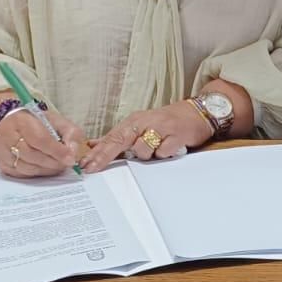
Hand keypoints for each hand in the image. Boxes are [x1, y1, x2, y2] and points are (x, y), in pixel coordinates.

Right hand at [0, 108, 87, 178]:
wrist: (10, 125)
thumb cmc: (35, 123)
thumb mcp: (56, 120)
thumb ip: (70, 132)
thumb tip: (73, 152)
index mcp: (21, 121)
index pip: (40, 139)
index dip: (57, 151)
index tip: (70, 159)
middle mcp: (7, 136)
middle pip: (32, 155)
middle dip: (53, 162)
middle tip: (66, 163)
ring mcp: (2, 152)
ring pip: (27, 167)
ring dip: (47, 169)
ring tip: (58, 165)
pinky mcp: (2, 165)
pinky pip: (23, 174)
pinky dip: (38, 173)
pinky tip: (46, 168)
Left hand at [79, 101, 213, 172]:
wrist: (196, 113)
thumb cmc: (166, 122)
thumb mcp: (140, 126)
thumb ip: (118, 137)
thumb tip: (94, 145)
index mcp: (134, 121)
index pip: (112, 137)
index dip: (97, 152)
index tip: (85, 164)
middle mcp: (145, 122)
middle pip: (120, 140)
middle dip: (104, 156)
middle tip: (92, 168)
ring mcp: (160, 128)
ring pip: (142, 150)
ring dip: (147, 155)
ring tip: (157, 149)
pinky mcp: (176, 136)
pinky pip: (162, 153)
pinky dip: (164, 154)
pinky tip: (170, 148)